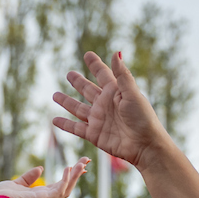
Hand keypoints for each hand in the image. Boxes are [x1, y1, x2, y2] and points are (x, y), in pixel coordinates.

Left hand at [0, 161, 88, 197]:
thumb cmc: (0, 196)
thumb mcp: (17, 183)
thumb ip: (28, 177)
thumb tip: (40, 169)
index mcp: (38, 196)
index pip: (58, 186)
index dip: (68, 176)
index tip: (76, 165)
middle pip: (66, 188)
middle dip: (77, 174)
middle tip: (86, 161)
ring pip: (66, 189)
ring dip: (76, 175)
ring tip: (83, 161)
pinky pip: (59, 189)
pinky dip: (66, 179)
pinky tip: (69, 168)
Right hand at [53, 51, 169, 168]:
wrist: (144, 145)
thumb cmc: (143, 118)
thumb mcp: (132, 93)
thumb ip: (122, 75)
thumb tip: (116, 53)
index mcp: (115, 92)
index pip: (103, 75)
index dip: (95, 65)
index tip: (88, 55)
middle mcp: (105, 104)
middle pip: (88, 90)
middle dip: (78, 82)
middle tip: (69, 73)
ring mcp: (98, 120)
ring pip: (78, 108)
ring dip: (66, 102)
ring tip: (55, 95)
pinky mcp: (94, 134)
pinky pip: (76, 128)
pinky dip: (65, 124)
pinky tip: (55, 120)